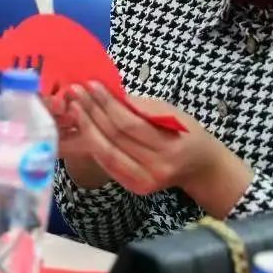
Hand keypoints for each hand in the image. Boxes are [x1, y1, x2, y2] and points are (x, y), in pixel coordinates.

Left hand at [64, 83, 251, 216]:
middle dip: (91, 113)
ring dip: (86, 128)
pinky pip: (107, 164)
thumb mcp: (172, 113)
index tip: (91, 85)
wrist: (201, 168)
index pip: (130, 124)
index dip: (108, 104)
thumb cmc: (186, 133)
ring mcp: (142, 182)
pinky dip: (92, 144)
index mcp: (170, 147)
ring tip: (72, 107)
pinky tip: (80, 127)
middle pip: (115, 139)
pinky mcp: (132, 187)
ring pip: (106, 153)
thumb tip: (110, 94)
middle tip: (75, 92)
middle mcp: (156, 169)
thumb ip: (142, 106)